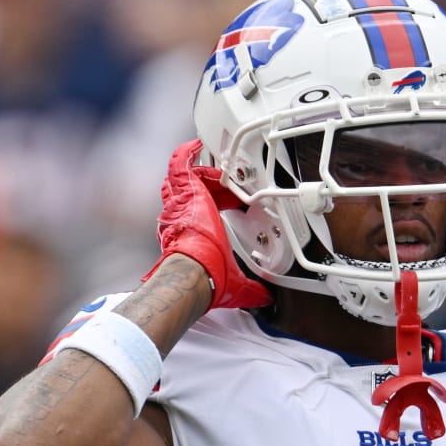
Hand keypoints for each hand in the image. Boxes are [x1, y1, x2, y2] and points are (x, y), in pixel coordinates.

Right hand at [150, 140, 271, 310]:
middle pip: (191, 193)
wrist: (196, 270)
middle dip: (206, 184)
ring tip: (211, 160)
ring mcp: (182, 204)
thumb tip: (266, 300)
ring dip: (200, 169)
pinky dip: (185, 154)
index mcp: (194, 235)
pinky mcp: (186, 191)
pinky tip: (195, 145)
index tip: (229, 201)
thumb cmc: (208, 277)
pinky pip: (179, 166)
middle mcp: (183, 218)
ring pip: (185, 179)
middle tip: (222, 179)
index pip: (202, 213)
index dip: (216, 203)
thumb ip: (252, 289)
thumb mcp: (237, 283)